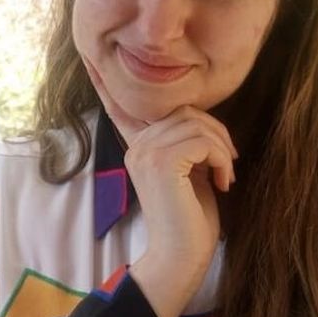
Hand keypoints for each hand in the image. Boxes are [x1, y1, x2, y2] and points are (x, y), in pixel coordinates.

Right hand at [84, 58, 236, 316]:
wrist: (180, 258)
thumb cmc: (190, 219)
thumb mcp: (187, 172)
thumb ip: (183, 143)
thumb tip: (200, 119)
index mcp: (137, 145)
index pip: (122, 107)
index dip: (107, 83)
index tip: (89, 58)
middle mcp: (136, 145)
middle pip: (185, 110)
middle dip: (215, 131)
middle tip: (227, 162)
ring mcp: (146, 152)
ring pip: (197, 123)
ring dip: (221, 147)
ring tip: (226, 173)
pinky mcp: (162, 163)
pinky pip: (203, 140)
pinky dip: (221, 158)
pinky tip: (224, 181)